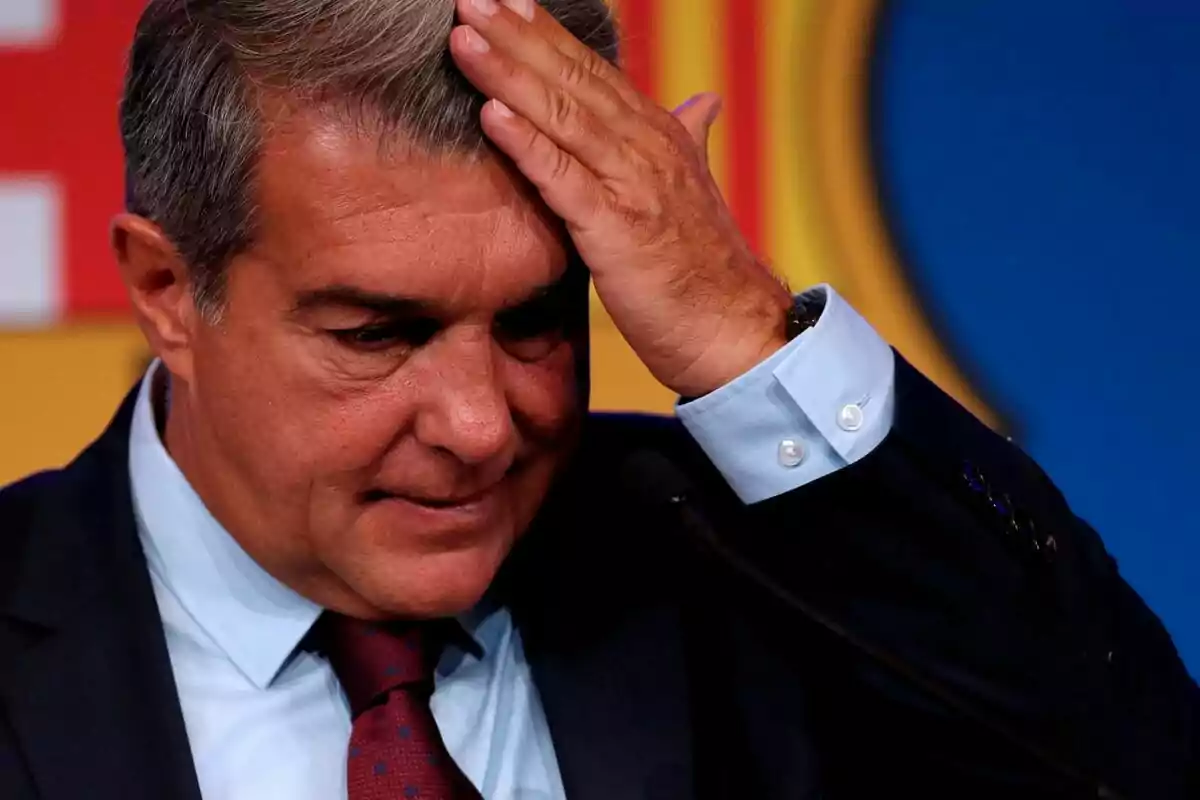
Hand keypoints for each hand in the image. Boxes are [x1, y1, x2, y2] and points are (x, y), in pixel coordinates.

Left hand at [450, 0, 793, 397]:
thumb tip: (704, 101)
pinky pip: (564, 179)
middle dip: (517, 36)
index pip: (592, 72)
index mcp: (658, 137)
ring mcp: (633, 185)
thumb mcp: (694, 192)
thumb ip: (690, 140)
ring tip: (466, 38)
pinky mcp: (618, 229)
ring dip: (511, 74)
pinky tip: (491, 114)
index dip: (545, 33)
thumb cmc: (705, 270)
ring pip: (563, 117)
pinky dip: (528, 144)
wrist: (735, 330)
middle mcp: (646, 148)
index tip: (504, 0)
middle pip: (572, 80)